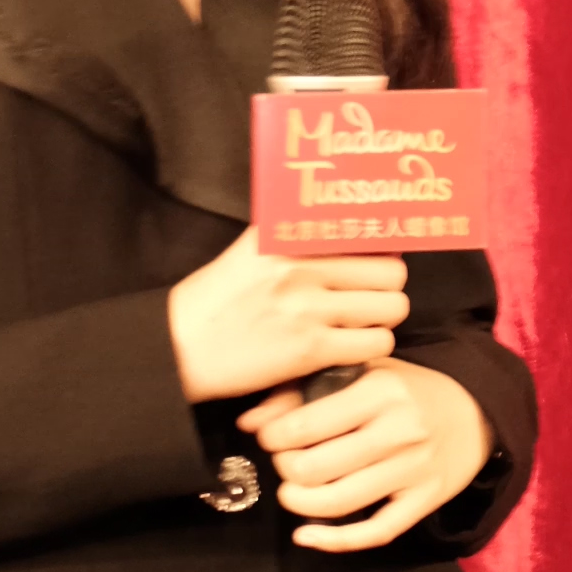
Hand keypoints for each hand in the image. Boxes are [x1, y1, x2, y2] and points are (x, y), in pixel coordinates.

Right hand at [166, 228, 407, 402]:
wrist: (179, 347)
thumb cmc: (215, 300)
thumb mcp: (251, 251)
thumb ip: (293, 234)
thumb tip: (339, 222)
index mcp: (288, 235)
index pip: (364, 229)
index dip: (382, 246)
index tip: (378, 257)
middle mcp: (302, 265)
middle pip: (391, 270)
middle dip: (387, 286)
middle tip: (370, 296)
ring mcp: (309, 307)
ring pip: (391, 307)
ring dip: (382, 319)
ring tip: (362, 323)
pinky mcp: (310, 348)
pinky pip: (374, 344)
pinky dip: (370, 348)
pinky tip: (350, 347)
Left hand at [239, 357, 494, 550]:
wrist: (475, 412)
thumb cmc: (404, 390)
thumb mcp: (358, 374)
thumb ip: (299, 390)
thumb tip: (247, 421)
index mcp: (379, 390)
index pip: (303, 426)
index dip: (273, 438)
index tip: (269, 437)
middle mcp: (399, 430)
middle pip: (314, 468)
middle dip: (286, 470)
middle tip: (284, 464)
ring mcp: (414, 469)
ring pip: (339, 502)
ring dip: (299, 503)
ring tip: (291, 493)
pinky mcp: (425, 501)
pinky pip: (375, 531)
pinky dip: (334, 541)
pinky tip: (306, 535)